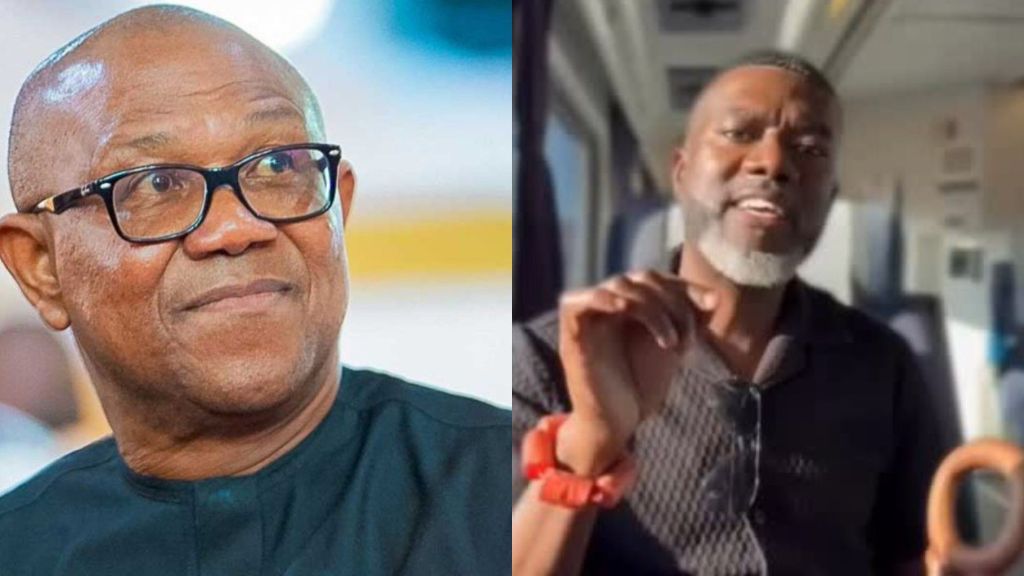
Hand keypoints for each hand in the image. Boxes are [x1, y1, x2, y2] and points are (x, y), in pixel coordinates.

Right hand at [555, 271, 711, 475]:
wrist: (618, 422)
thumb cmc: (641, 386)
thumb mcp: (675, 347)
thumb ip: (693, 320)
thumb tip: (716, 297)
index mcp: (631, 303)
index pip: (659, 277)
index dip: (685, 286)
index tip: (710, 306)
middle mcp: (609, 304)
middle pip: (643, 277)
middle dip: (674, 303)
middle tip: (687, 340)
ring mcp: (590, 316)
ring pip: (619, 284)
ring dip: (652, 308)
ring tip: (670, 343)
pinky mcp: (572, 332)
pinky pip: (576, 301)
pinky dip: (602, 298)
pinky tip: (625, 308)